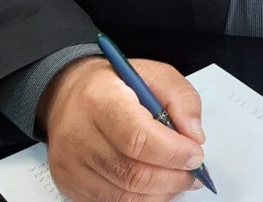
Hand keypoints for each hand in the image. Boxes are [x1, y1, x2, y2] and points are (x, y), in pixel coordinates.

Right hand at [37, 56, 206, 200]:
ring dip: (160, 193)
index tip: (195, 154)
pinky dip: (141, 199)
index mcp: (100, 99)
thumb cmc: (115, 82)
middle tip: (194, 173)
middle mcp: (79, 135)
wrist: (67, 93)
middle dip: (172, 177)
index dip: (171, 151)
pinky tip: (156, 185)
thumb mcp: (154, 74)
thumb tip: (194, 137)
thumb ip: (181, 98)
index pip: (136, 137)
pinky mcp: (70, 185)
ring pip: (123, 196)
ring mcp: (71, 165)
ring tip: (179, 179)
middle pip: (132, 173)